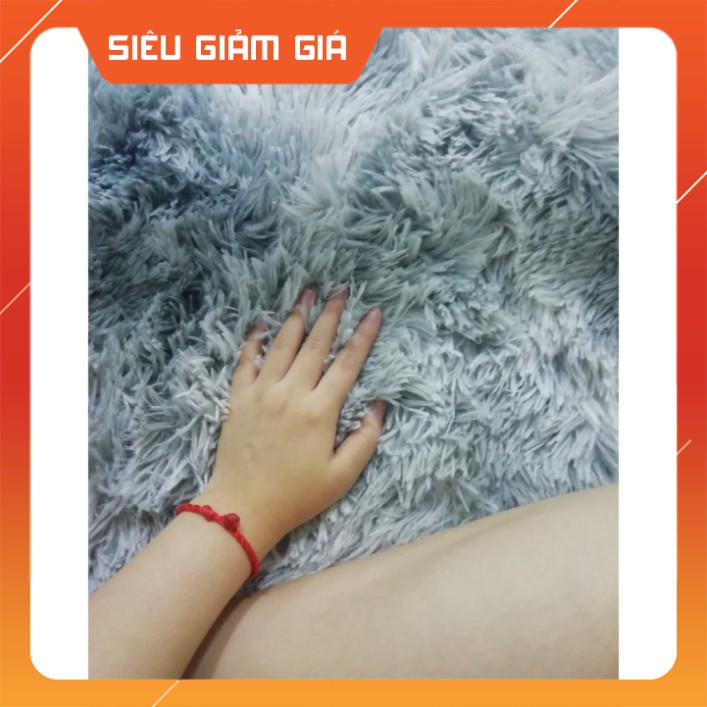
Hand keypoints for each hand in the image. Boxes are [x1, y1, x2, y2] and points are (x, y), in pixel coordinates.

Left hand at [198, 288, 385, 557]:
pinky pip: (246, 361)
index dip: (363, 336)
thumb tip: (379, 405)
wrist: (243, 507)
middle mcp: (291, 393)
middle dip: (331, 314)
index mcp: (320, 411)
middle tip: (341, 289)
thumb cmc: (297, 496)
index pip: (347, 364)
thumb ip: (365, 439)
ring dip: (296, 317)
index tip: (373, 312)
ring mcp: (262, 392)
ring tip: (307, 293)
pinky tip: (261, 321)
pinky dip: (253, 339)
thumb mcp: (342, 476)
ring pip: (282, 345)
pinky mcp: (239, 399)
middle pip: (315, 345)